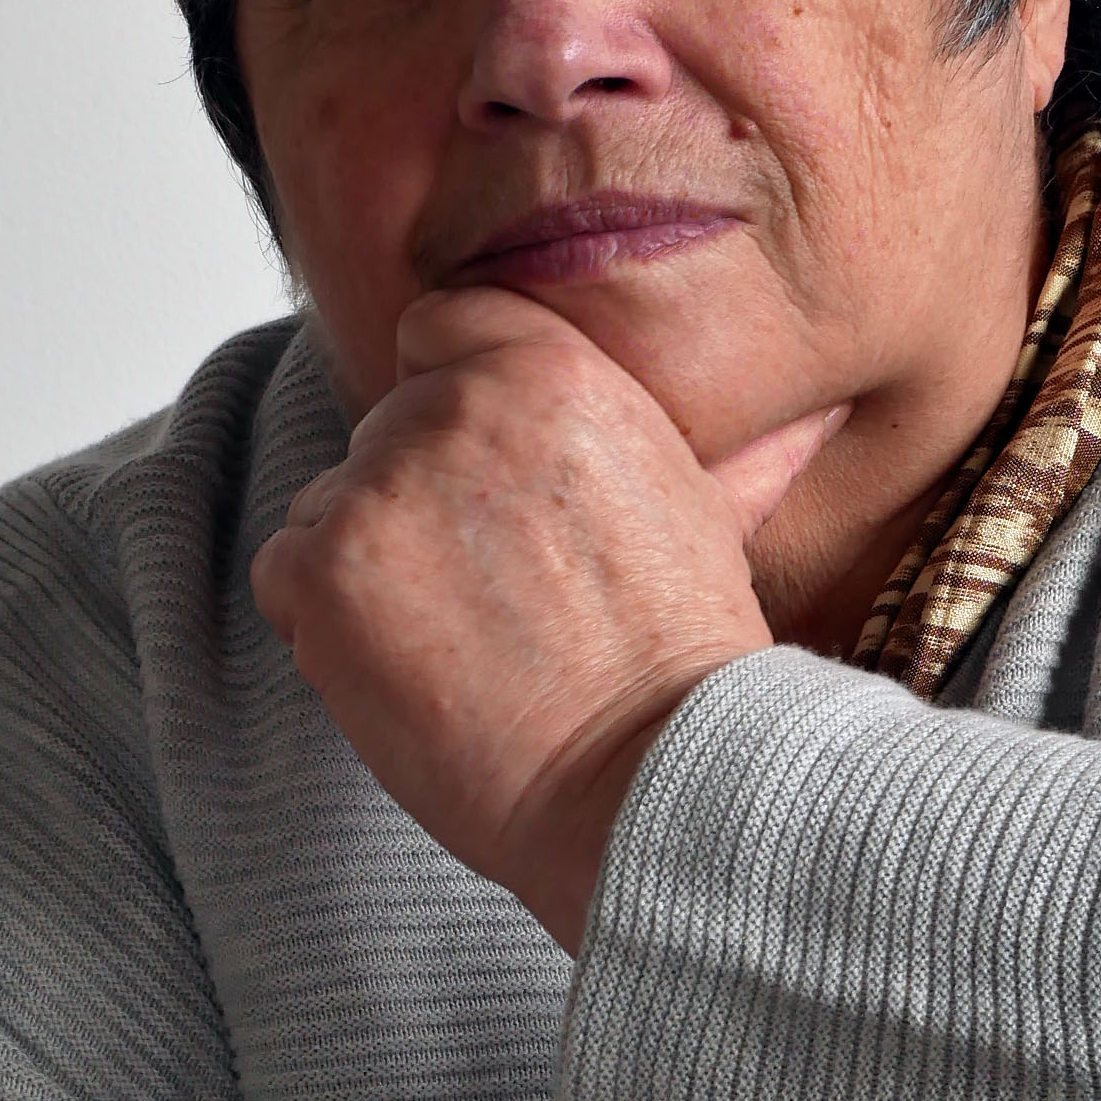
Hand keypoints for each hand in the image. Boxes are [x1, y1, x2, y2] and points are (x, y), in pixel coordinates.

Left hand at [250, 288, 839, 950]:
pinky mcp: (325, 571)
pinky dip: (324, 621)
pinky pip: (284, 571)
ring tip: (458, 639)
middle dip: (422, 501)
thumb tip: (816, 410)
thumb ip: (672, 430)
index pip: (441, 326)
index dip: (452, 398)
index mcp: (551, 368)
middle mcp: (457, 409)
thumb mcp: (704, 502)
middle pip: (387, 428)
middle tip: (493, 592)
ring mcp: (381, 489)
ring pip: (332, 501)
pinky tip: (409, 667)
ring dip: (372, 562)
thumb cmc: (680, 658)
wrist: (648, 774)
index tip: (479, 471)